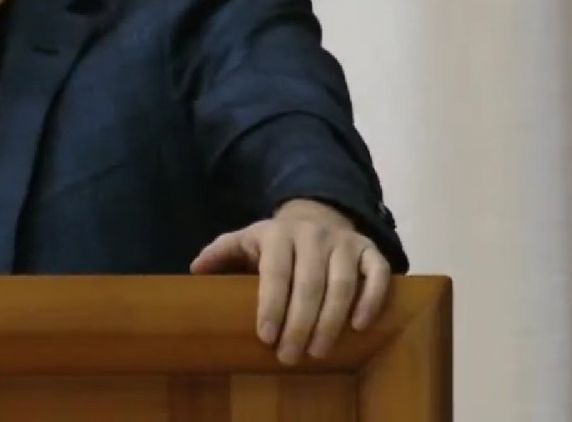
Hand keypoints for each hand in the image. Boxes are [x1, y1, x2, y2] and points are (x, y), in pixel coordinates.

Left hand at [189, 199, 390, 363]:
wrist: (318, 215)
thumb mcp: (245, 240)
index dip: (272, 305)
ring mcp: (345, 243)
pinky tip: (358, 327)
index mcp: (279, 234)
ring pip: (342, 284)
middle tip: (290, 356)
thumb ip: (221, 253)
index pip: (275, 272)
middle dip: (299, 324)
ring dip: (331, 321)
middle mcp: (314, 236)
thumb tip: (195, 269)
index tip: (266, 337)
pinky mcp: (371, 251)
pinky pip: (376, 276)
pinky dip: (370, 300)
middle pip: (309, 284)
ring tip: (317, 351)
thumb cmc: (276, 242)